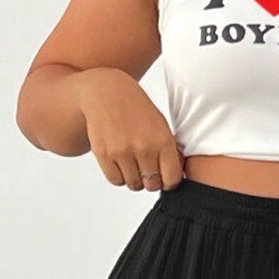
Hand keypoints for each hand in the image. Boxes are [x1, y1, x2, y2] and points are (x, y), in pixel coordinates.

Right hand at [77, 68, 184, 190]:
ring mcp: (123, 152)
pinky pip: (116, 180)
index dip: (169, 181)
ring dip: (134, 178)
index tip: (164, 176)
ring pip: (134, 185)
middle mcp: (144, 148)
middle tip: (147, 167)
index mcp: (162, 140)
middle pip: (152, 185)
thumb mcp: (161, 126)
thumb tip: (173, 178)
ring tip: (132, 161)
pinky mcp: (104, 155)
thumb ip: (169, 152)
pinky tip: (120, 162)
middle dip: (151, 180)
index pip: (172, 179)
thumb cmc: (136, 108)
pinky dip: (119, 176)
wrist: (106, 92)